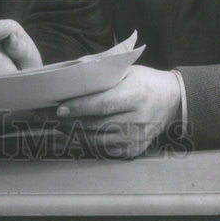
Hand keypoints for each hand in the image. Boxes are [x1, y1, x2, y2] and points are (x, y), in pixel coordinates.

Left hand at [54, 65, 180, 158]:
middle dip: (70, 121)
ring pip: (98, 139)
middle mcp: (137, 119)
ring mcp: (137, 137)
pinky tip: (74, 134)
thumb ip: (102, 75)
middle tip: (47, 117)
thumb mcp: (127, 71)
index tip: (60, 109)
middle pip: (97, 124)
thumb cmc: (144, 81)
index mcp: (135, 95)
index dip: (80, 107)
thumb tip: (71, 77)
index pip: (102, 104)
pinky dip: (88, 142)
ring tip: (56, 125)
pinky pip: (106, 149)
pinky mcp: (135, 150)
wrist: (172, 100)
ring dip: (75, 133)